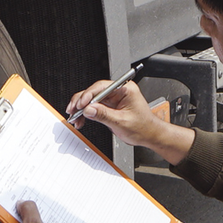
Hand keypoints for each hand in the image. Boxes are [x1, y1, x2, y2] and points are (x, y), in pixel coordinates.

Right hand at [66, 79, 194, 164]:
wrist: (149, 135)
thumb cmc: (143, 127)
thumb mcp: (122, 122)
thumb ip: (104, 115)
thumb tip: (89, 109)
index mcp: (125, 89)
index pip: (102, 87)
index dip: (88, 95)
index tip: (80, 104)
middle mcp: (118, 92)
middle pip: (94, 92)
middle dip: (81, 102)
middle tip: (73, 110)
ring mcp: (113, 99)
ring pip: (92, 100)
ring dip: (82, 109)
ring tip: (75, 118)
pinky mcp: (110, 107)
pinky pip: (95, 107)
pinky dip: (87, 114)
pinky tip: (81, 120)